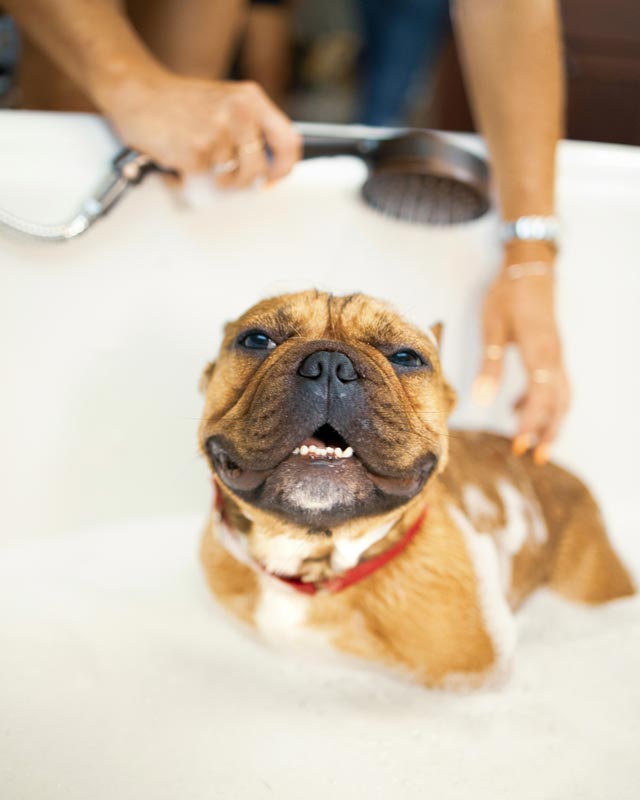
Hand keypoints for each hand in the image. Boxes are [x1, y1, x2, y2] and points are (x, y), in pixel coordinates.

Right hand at [99, 71, 301, 187]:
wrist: (137, 92)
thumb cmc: (178, 102)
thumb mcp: (225, 102)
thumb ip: (251, 127)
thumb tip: (269, 167)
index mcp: (251, 99)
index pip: (288, 141)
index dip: (283, 168)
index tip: (273, 178)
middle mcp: (240, 112)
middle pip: (258, 168)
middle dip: (243, 181)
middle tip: (226, 176)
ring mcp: (218, 132)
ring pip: (232, 179)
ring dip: (215, 180)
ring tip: (198, 159)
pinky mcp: (197, 151)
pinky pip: (204, 180)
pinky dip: (190, 177)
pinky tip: (179, 157)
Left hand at [473, 246, 569, 463]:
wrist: (530, 267)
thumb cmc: (508, 294)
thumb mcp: (492, 327)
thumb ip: (489, 364)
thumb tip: (480, 399)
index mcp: (539, 353)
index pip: (541, 398)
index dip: (531, 424)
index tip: (520, 445)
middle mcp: (554, 357)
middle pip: (559, 403)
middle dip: (548, 431)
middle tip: (537, 457)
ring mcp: (556, 355)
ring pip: (560, 396)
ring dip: (550, 421)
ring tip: (534, 443)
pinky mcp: (551, 352)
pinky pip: (554, 384)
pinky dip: (542, 402)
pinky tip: (517, 409)